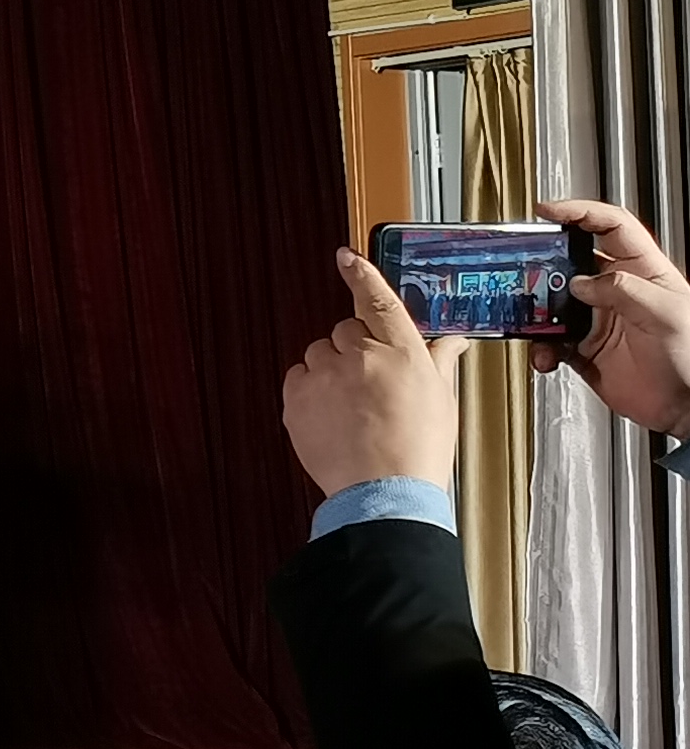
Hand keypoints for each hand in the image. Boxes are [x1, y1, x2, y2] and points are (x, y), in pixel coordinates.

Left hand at [286, 250, 460, 498]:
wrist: (384, 491)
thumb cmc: (419, 448)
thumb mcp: (441, 399)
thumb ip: (439, 361)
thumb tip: (451, 341)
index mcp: (402, 352)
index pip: (380, 300)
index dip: (362, 275)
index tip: (346, 257)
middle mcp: (360, 356)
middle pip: (346, 330)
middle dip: (355, 348)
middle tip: (371, 382)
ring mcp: (325, 376)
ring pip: (319, 353)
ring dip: (331, 369)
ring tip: (353, 406)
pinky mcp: (297, 398)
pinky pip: (298, 377)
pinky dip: (310, 389)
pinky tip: (333, 414)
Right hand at [537, 199, 689, 438]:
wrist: (687, 408)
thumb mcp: (666, 313)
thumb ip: (623, 290)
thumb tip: (581, 282)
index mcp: (643, 272)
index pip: (611, 226)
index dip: (580, 212)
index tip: (549, 212)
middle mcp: (617, 293)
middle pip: (571, 261)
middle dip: (544, 262)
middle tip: (525, 267)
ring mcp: (599, 320)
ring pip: (553, 302)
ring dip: (536, 312)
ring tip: (532, 319)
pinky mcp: (584, 350)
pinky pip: (549, 341)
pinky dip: (540, 348)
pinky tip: (545, 355)